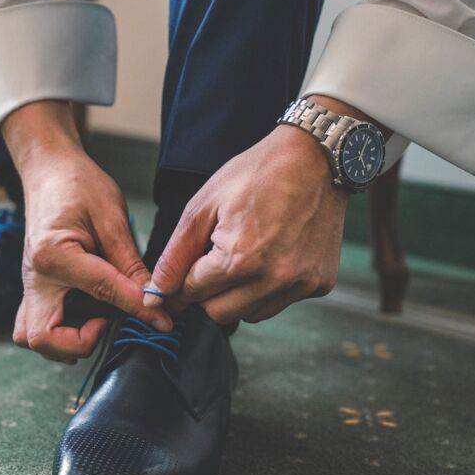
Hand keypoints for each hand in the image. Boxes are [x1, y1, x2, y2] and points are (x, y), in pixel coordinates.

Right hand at [2, 101, 171, 362]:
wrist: (50, 171)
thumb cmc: (79, 186)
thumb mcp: (112, 219)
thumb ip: (131, 264)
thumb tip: (155, 300)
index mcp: (54, 255)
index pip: (102, 293)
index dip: (139, 309)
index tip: (163, 320)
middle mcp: (34, 277)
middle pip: (43, 338)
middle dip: (80, 344)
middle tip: (108, 323)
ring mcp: (30, 286)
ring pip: (34, 338)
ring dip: (67, 343)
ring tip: (99, 320)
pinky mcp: (35, 289)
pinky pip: (36, 326)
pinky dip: (60, 333)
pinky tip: (87, 316)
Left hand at [145, 125, 347, 323]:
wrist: (316, 159)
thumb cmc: (257, 174)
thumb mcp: (204, 206)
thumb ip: (176, 255)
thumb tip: (156, 294)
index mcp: (240, 259)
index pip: (192, 294)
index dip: (180, 285)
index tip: (178, 280)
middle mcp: (273, 279)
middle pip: (218, 313)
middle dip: (207, 292)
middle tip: (213, 260)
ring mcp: (300, 284)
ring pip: (249, 314)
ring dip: (237, 295)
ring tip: (244, 256)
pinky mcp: (319, 284)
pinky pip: (278, 303)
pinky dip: (267, 289)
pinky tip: (271, 256)